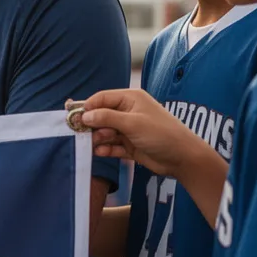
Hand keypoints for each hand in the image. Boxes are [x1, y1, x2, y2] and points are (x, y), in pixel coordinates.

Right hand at [80, 89, 201, 177]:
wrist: (183, 158)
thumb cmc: (161, 133)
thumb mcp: (132, 123)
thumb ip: (106, 118)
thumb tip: (84, 116)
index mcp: (130, 99)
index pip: (102, 98)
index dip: (87, 107)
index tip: (73, 117)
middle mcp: (128, 112)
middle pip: (101, 116)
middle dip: (91, 125)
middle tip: (80, 134)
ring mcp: (128, 129)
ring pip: (104, 132)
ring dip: (97, 138)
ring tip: (92, 144)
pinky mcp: (130, 146)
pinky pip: (112, 145)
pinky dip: (105, 149)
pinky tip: (99, 152)